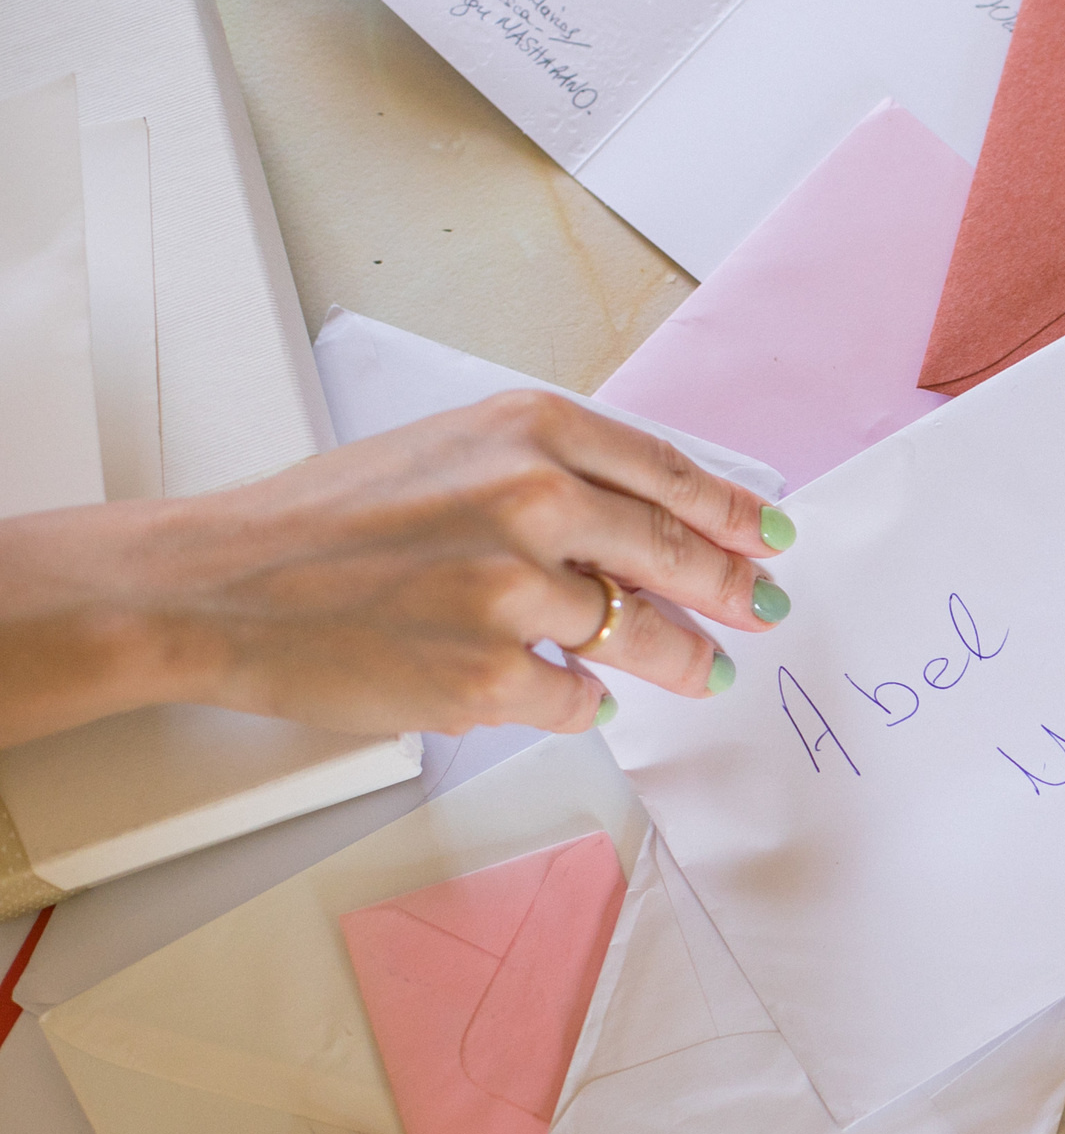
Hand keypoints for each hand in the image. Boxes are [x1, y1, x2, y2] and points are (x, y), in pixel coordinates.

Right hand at [0, 392, 793, 744]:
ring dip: (675, 659)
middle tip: (761, 609)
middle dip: (733, 590)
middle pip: (676, 554)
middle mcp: (533, 500)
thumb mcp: (452, 452)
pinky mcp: (492, 675)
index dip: (732, 512)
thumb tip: (651, 522)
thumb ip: (553, 474)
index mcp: (529, 431)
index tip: (770, 536)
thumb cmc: (330, 520)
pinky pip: (581, 698)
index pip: (668, 473)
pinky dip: (581, 701)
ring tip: (698, 670)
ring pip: (641, 637)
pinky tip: (567, 693)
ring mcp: (515, 592)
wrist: (225, 584)